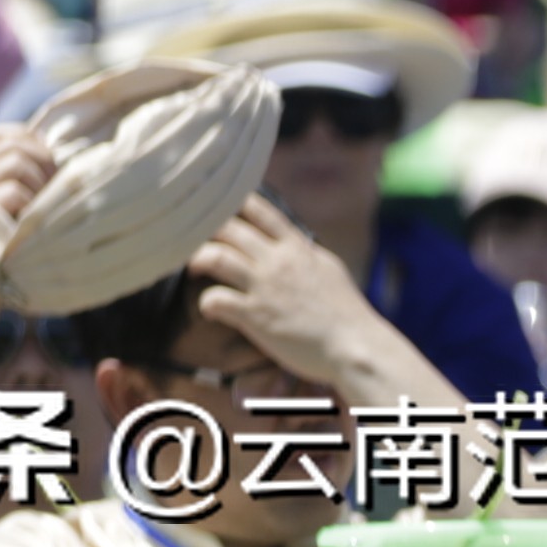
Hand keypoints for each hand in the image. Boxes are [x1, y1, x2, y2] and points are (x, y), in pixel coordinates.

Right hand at [0, 124, 60, 234]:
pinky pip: (13, 191)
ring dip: (37, 183)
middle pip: (11, 143)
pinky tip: (29, 225)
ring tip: (39, 209)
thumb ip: (19, 187)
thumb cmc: (3, 260)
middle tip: (51, 192)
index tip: (48, 171)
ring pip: (14, 161)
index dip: (30, 144)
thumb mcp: (7, 217)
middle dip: (42, 162)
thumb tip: (52, 156)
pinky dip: (30, 203)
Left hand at [193, 199, 418, 400]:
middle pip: (228, 228)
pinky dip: (206, 302)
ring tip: (192, 267)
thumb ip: (304, 252)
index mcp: (295, 248)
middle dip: (204, 228)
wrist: (356, 347)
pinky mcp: (256, 316)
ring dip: (196, 260)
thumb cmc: (346, 312)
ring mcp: (265, 287)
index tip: (213, 199)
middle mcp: (277, 261)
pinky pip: (216, 299)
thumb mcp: (328, 270)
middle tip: (190, 237)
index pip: (259, 210)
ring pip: (215, 257)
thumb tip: (291, 241)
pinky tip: (208, 308)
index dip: (233, 199)